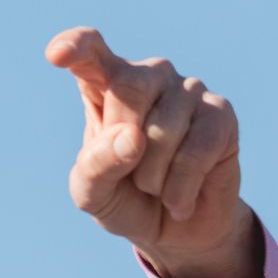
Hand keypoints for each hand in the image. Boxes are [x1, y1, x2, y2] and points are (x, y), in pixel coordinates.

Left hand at [45, 27, 260, 277]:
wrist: (174, 230)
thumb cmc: (125, 200)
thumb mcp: (93, 194)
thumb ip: (96, 166)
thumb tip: (131, 137)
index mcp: (106, 85)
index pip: (91, 53)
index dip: (76, 47)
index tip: (56, 55)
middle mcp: (149, 76)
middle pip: (129, 87)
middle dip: (123, 145)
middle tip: (131, 174)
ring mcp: (188, 90)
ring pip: (164, 128)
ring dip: (153, 177)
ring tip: (156, 188)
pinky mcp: (221, 113)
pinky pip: (198, 149)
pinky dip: (181, 187)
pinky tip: (179, 201)